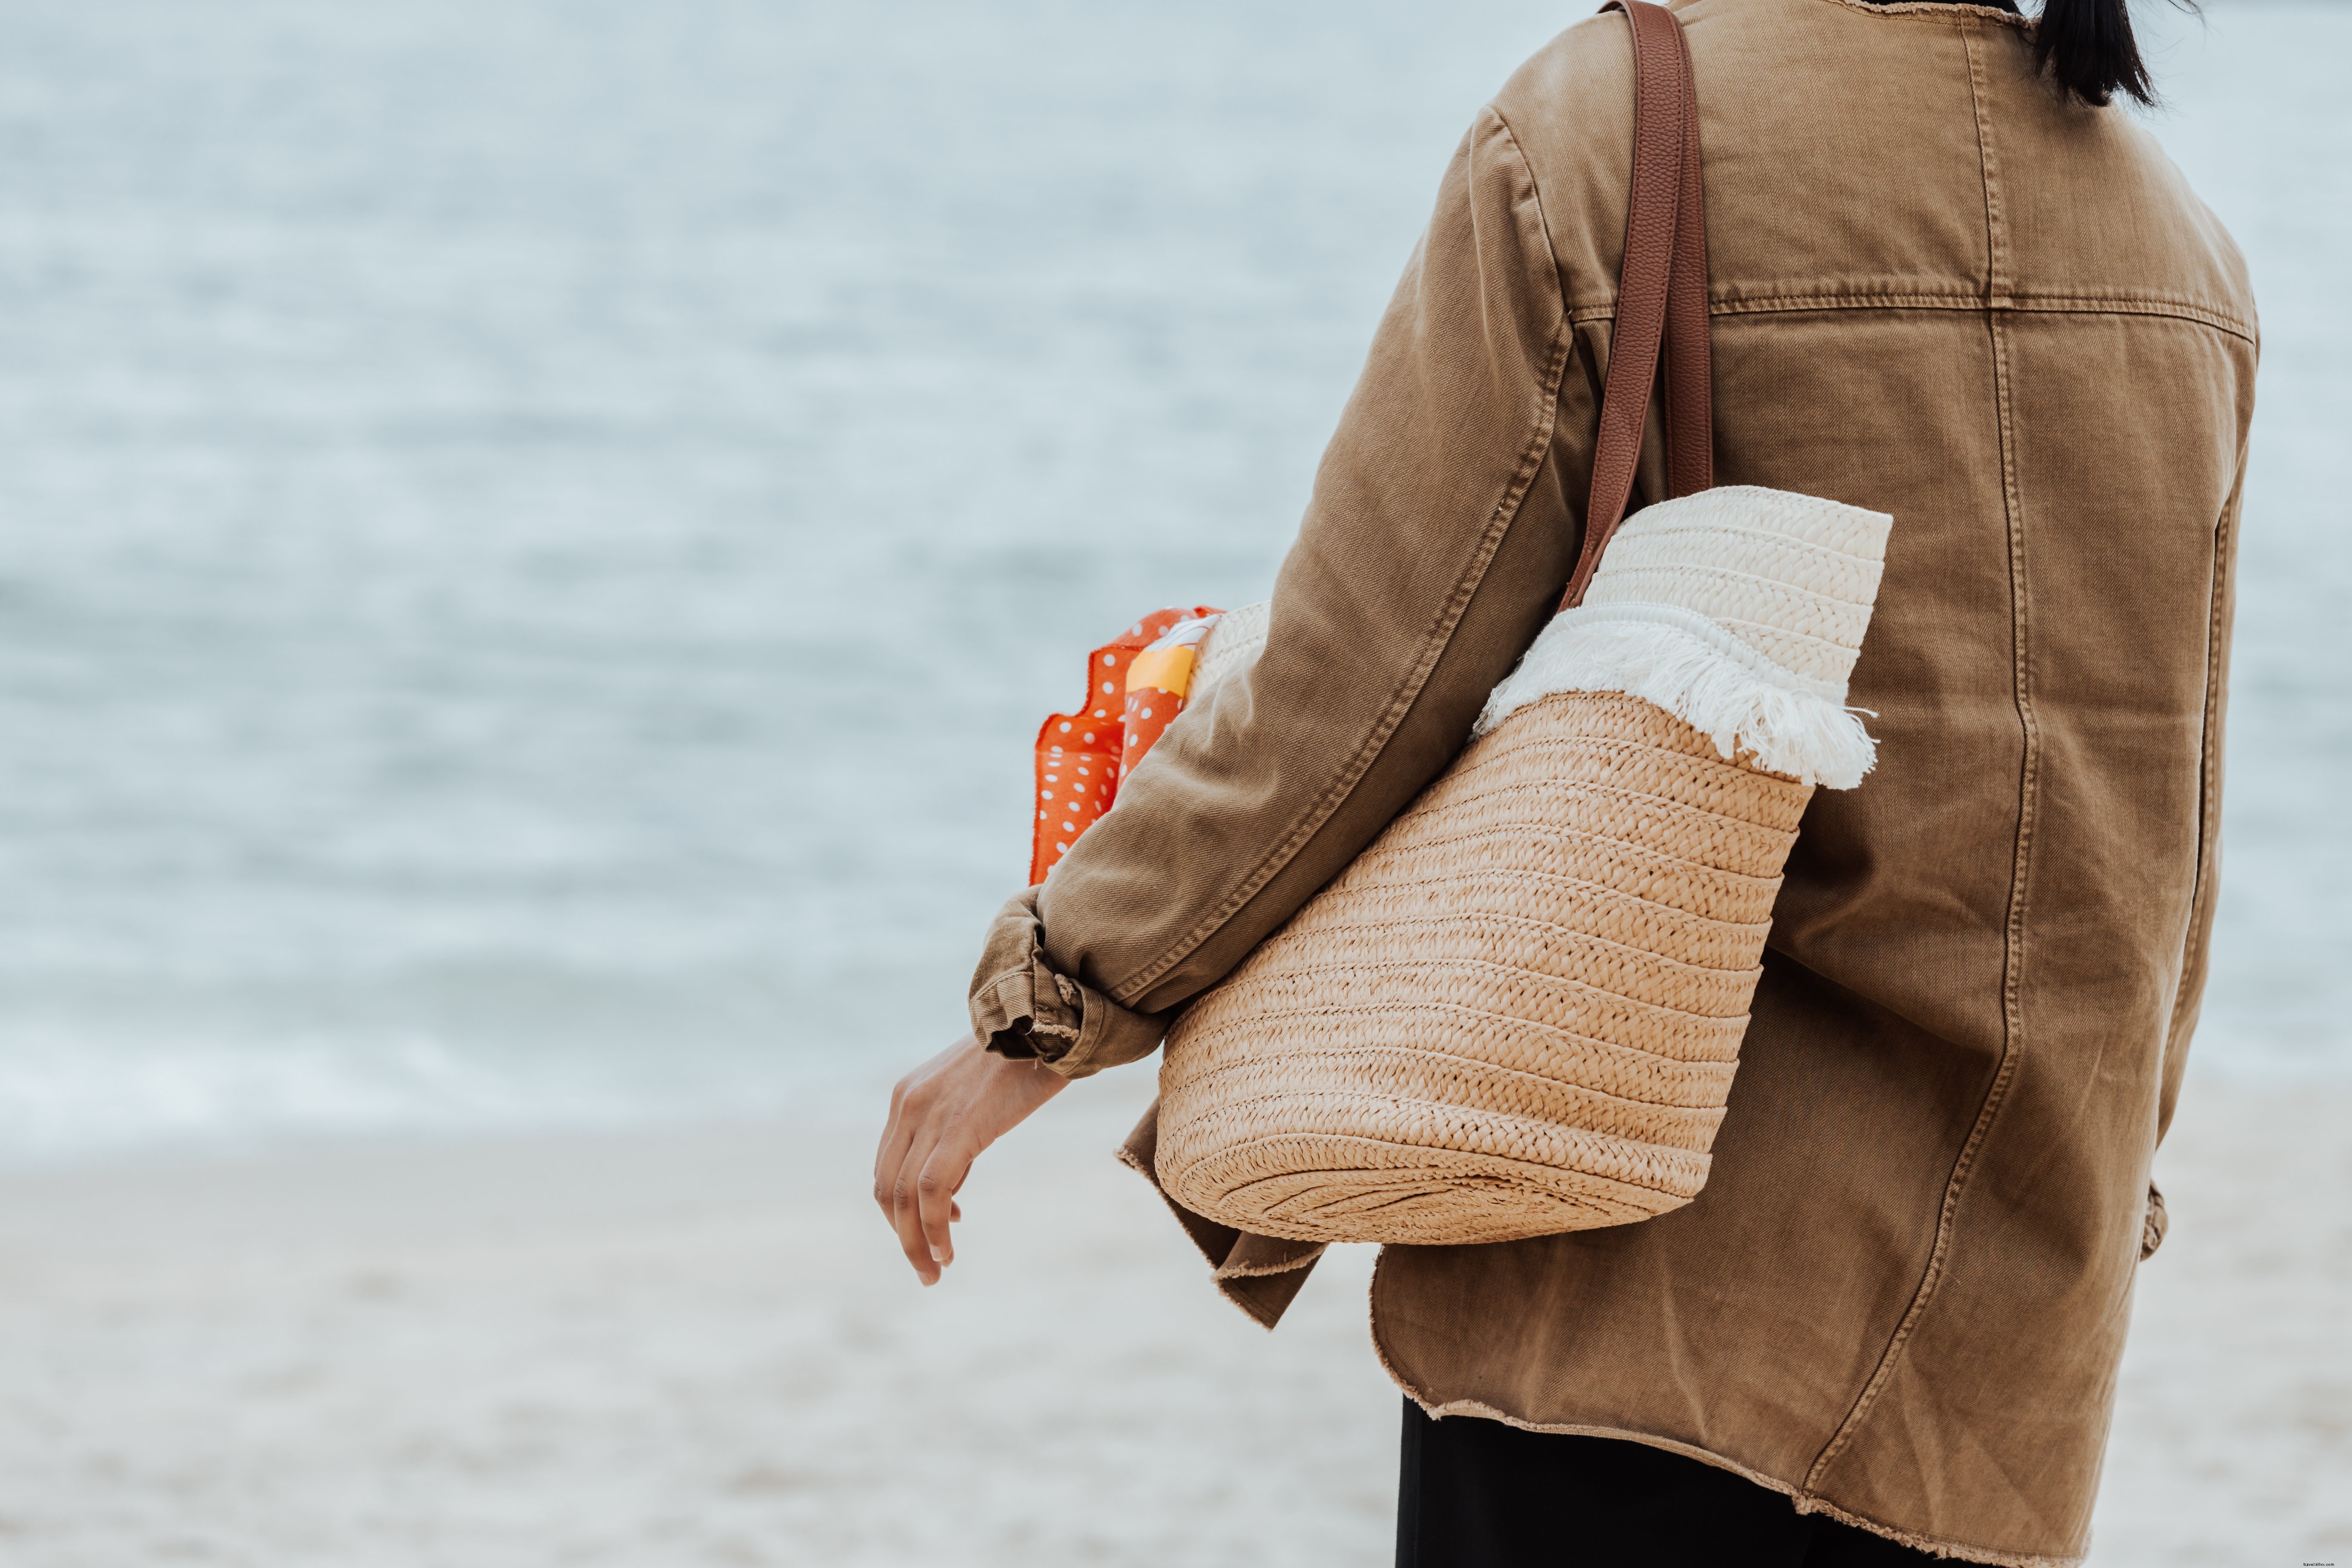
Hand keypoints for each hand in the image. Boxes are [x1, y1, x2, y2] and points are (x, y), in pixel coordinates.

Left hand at [874, 1033, 1067, 1285]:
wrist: (1047, 1022)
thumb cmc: (1020, 1060)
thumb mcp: (972, 1096)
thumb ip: (953, 1136)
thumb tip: (948, 1190)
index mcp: (907, 1097)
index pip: (887, 1167)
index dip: (901, 1210)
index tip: (932, 1231)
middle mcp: (908, 1105)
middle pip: (886, 1188)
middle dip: (901, 1235)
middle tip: (925, 1268)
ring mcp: (929, 1115)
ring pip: (902, 1197)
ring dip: (914, 1242)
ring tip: (935, 1270)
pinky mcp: (957, 1127)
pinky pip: (930, 1192)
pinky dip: (933, 1228)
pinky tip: (948, 1249)